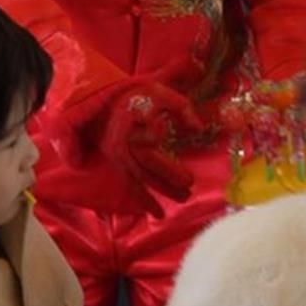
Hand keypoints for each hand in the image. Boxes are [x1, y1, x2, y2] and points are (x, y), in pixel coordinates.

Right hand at [73, 80, 202, 216]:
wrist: (106, 103)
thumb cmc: (138, 96)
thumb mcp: (160, 92)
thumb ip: (181, 108)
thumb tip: (198, 128)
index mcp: (132, 120)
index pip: (147, 133)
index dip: (157, 141)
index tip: (177, 152)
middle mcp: (123, 140)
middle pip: (145, 160)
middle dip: (167, 174)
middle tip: (189, 185)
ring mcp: (119, 154)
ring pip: (137, 177)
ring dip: (156, 193)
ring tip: (179, 202)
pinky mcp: (117, 164)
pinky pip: (130, 184)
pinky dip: (143, 200)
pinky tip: (157, 213)